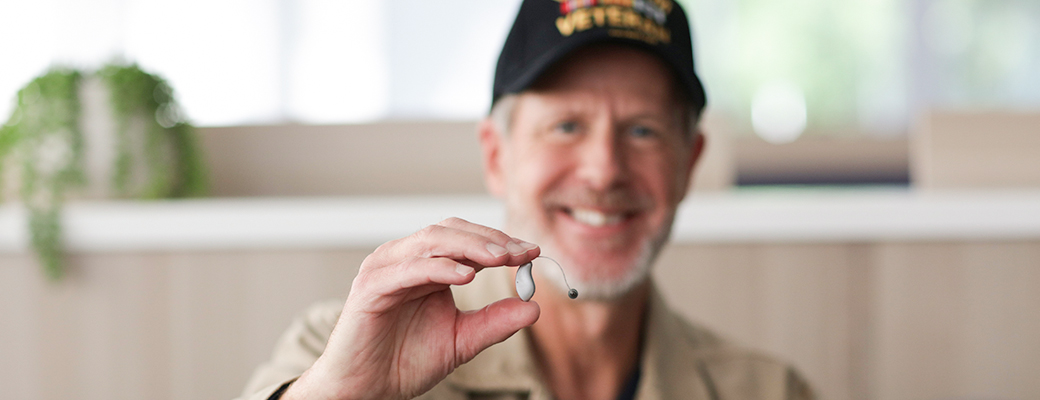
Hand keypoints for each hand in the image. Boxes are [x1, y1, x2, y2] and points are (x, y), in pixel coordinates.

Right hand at [284, 218, 540, 399]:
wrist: (365, 389)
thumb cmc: (404, 361)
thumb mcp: (462, 340)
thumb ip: (494, 322)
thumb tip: (534, 307)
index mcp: (425, 265)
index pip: (465, 239)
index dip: (499, 242)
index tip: (531, 252)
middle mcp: (404, 258)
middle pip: (450, 231)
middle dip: (489, 240)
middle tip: (521, 252)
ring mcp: (385, 268)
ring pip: (431, 242)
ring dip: (470, 246)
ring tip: (501, 257)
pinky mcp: (371, 287)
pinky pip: (409, 269)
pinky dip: (439, 268)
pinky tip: (466, 274)